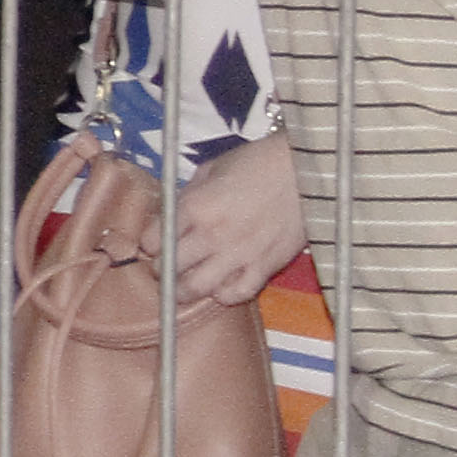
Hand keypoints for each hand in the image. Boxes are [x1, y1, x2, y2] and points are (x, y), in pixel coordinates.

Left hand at [168, 132, 310, 309]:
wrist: (308, 171)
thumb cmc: (258, 162)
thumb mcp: (211, 168)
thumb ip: (188, 194)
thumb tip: (171, 213)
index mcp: (194, 207)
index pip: (151, 241)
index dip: (149, 243)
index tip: (154, 242)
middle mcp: (212, 235)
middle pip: (169, 269)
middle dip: (161, 269)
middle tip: (165, 266)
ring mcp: (239, 254)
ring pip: (197, 289)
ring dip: (185, 289)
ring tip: (186, 284)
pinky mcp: (266, 267)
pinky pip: (236, 294)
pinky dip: (224, 295)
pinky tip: (222, 285)